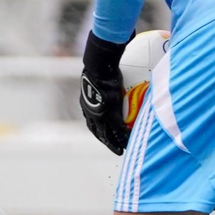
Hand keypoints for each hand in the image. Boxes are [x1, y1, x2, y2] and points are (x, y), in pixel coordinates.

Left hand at [79, 32, 131, 153]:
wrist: (100, 65)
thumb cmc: (101, 64)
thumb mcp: (101, 72)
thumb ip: (107, 75)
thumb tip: (114, 68)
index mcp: (87, 103)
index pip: (92, 119)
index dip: (98, 128)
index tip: (103, 134)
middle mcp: (90, 111)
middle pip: (97, 130)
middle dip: (105, 140)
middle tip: (114, 148)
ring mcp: (98, 114)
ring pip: (106, 134)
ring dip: (113, 143)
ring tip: (121, 150)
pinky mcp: (108, 114)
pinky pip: (116, 130)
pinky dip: (121, 137)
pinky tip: (127, 142)